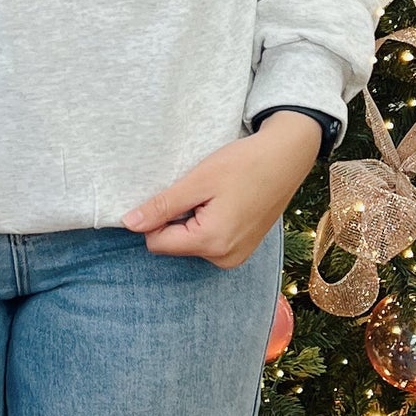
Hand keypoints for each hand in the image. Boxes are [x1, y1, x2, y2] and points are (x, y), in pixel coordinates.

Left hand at [122, 112, 322, 266]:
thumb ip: (163, 206)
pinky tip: (223, 202)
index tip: (175, 192)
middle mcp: (224, 258)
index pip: (157, 243)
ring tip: (215, 196)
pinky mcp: (242, 250)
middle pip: (174, 245)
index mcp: (212, 243)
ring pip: (190, 244)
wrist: (287, 157)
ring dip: (192, 221)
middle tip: (199, 191)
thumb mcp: (198, 181)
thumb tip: (129, 223)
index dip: (156, 217)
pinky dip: (207, 224)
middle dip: (176, 219)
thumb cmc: (245, 163)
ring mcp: (236, 257)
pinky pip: (208, 242)